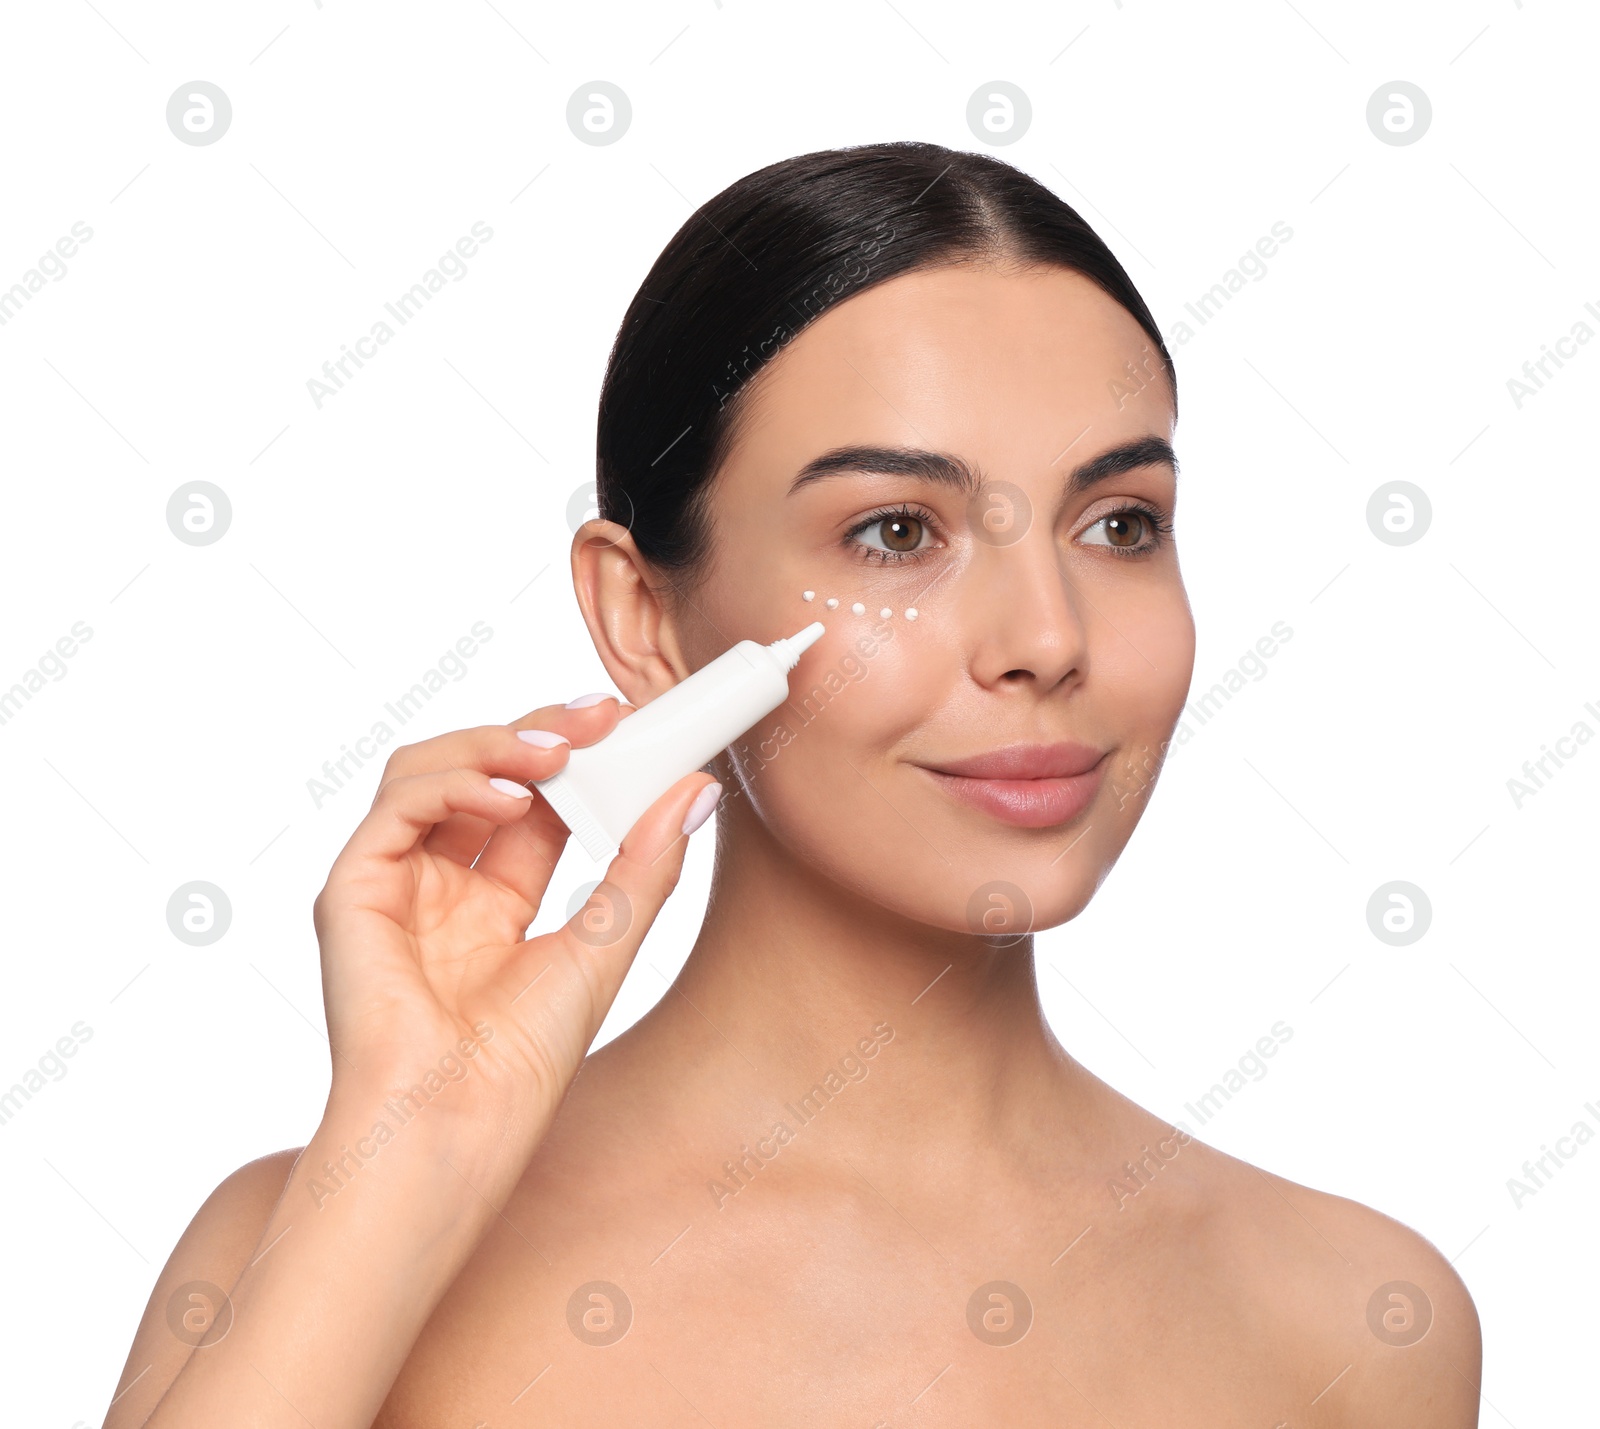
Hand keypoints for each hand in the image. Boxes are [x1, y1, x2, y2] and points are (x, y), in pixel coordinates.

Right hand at [310, 696, 717, 1163]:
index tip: (632, 724)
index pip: (534, 799)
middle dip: (542, 733)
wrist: (461, 1127)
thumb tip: (695, 791)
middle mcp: (438, 882)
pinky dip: (455, 783)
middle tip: (605, 715)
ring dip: (497, 744)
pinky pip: (397, 807)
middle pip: (479, 771)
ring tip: (562, 750)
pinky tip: (514, 795)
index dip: (579, 756)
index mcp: (494, 898)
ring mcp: (392, 883)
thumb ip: (644, 866)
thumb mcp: (607, 944)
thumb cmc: (522, 1060)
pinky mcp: (352, 891)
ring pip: (429, 770)